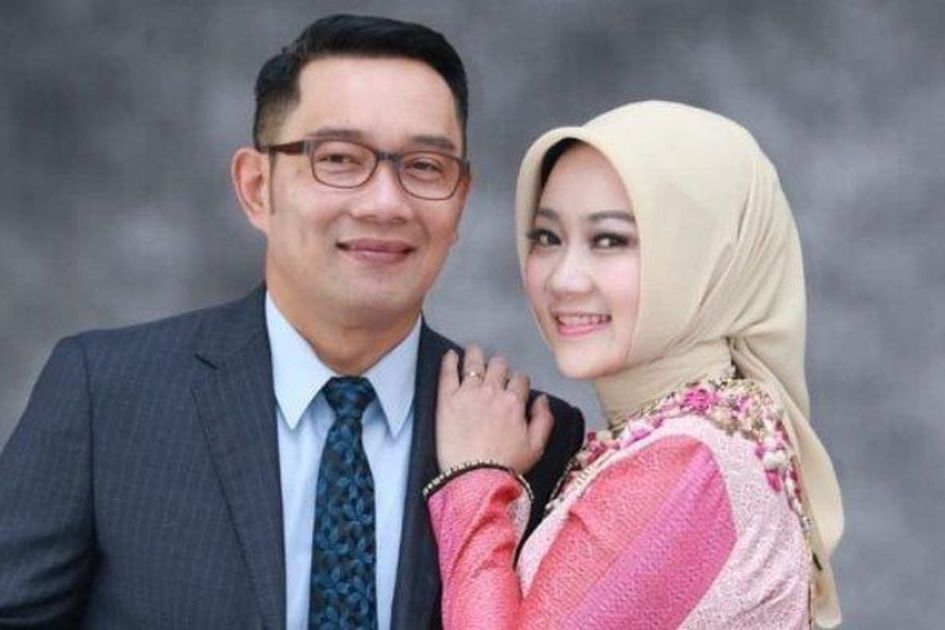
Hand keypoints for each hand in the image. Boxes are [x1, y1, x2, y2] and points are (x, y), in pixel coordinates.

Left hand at [435, 345, 553, 473]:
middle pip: (498, 365)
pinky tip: (450, 355)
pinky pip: (449, 372)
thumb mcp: (536, 447)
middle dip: (499, 366)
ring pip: (475, 361)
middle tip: (494, 370)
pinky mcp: (447, 399)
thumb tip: (542, 399)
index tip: (513, 386)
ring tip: (474, 352)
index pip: (520, 379)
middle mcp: (492, 392)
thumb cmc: (505, 467)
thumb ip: (544, 419)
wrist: (474, 478)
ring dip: (476, 354)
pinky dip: (450, 360)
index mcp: (514, 402)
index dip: (518, 381)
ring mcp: (468, 393)